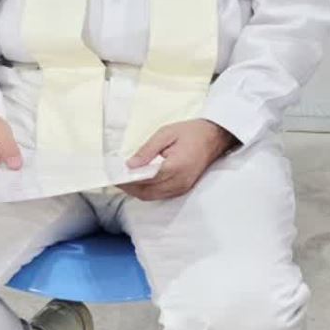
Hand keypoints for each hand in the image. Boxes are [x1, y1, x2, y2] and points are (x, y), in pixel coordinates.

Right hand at [0, 110, 22, 182]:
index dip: (8, 187)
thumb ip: (8, 146)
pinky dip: (9, 172)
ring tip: (26, 171)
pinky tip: (19, 167)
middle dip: (14, 182)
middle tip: (30, 177)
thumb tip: (16, 166)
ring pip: (0, 182)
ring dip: (13, 177)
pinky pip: (0, 175)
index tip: (23, 184)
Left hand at [120, 120, 237, 201]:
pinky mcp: (184, 189)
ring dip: (137, 191)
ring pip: (153, 197)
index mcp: (176, 167)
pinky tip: (140, 182)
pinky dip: (148, 191)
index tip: (114, 176)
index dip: (128, 181)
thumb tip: (129, 165)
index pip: (146, 180)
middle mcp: (179, 182)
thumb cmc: (190, 132)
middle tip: (116, 179)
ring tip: (125, 180)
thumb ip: (147, 150)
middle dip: (130, 188)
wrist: (215, 137)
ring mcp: (183, 188)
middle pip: (148, 193)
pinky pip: (161, 195)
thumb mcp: (165, 133)